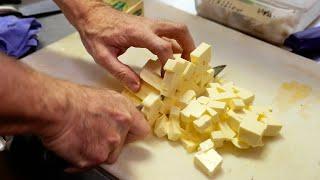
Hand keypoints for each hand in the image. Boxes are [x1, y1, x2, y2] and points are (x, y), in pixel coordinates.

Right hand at [39, 83, 149, 171]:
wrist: (55, 108)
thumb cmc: (73, 99)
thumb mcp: (105, 96)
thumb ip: (118, 110)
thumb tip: (120, 118)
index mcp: (125, 114)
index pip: (142, 130)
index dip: (133, 133)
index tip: (129, 135)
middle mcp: (119, 132)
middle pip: (121, 146)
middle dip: (109, 143)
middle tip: (94, 133)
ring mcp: (106, 148)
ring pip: (106, 156)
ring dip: (95, 151)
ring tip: (82, 138)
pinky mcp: (92, 160)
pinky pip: (89, 164)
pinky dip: (80, 159)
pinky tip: (73, 146)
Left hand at [76, 4, 194, 91]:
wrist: (92, 15)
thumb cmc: (95, 33)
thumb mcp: (103, 56)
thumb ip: (120, 72)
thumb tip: (138, 87)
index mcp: (138, 33)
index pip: (163, 46)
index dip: (169, 64)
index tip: (167, 78)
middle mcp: (148, 26)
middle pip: (179, 30)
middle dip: (189, 47)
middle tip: (189, 65)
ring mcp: (150, 24)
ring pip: (176, 29)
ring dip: (185, 44)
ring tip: (184, 63)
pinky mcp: (148, 26)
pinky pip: (168, 33)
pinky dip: (175, 43)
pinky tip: (171, 58)